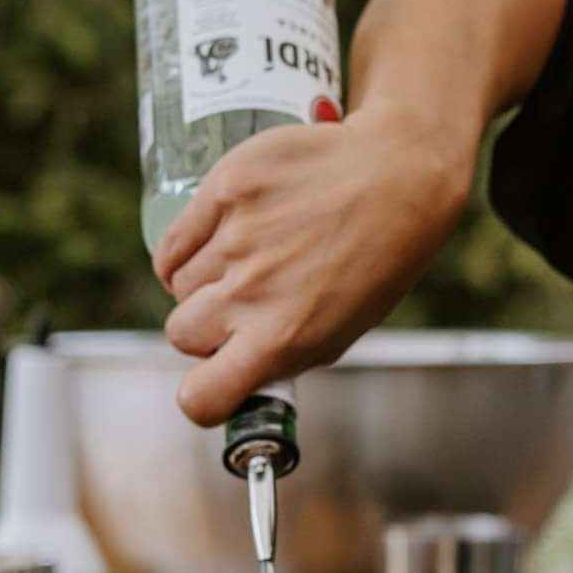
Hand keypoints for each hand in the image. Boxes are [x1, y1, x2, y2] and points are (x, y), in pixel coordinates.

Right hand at [152, 102, 473, 427]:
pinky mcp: (224, 189)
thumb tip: (236, 376)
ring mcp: (235, 237)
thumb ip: (282, 357)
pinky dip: (184, 251)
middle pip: (181, 333)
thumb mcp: (341, 330)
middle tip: (236, 306)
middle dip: (202, 329)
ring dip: (201, 282)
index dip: (202, 394)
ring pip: (178, 284)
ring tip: (243, 261)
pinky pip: (173, 242)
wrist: (398, 175)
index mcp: (282, 339)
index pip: (201, 397)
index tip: (212, 377)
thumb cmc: (376, 258)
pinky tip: (211, 244)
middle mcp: (252, 291)